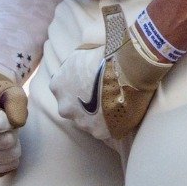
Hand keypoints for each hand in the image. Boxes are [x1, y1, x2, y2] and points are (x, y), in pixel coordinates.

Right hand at [0, 64, 28, 175]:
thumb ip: (16, 99)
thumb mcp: (4, 89)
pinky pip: (7, 168)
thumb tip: (18, 122)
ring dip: (15, 144)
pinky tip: (3, 147)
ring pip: (10, 156)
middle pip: (7, 141)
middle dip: (14, 131)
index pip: (2, 123)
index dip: (11, 117)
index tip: (4, 113)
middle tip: (8, 125)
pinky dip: (11, 157)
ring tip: (6, 134)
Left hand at [50, 4, 171, 143]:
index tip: (88, 84)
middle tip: (101, 96)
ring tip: (114, 103)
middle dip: (83, 105)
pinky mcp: (100, 133)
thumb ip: (74, 63)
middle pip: (72, 108)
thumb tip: (75, 56)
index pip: (62, 90)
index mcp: (58, 85)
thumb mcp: (82, 52)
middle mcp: (65, 107)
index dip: (76, 87)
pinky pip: (104, 130)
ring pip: (88, 121)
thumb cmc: (105, 54)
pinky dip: (111, 125)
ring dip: (97, 116)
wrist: (128, 67)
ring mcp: (82, 122)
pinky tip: (121, 112)